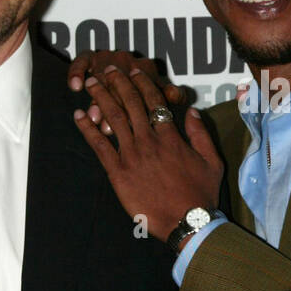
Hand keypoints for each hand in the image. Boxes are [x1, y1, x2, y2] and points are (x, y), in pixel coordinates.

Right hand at [68, 52, 185, 135]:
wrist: (123, 72)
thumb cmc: (146, 90)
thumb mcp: (161, 91)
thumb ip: (170, 94)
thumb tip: (177, 94)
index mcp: (148, 68)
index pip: (143, 87)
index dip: (137, 109)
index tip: (132, 125)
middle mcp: (128, 60)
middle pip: (120, 86)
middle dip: (116, 109)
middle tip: (110, 128)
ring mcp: (109, 57)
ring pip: (101, 77)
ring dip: (97, 98)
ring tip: (95, 116)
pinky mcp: (91, 56)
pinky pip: (83, 60)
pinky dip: (77, 71)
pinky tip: (75, 85)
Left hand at [74, 66, 222, 242]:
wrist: (186, 221)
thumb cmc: (200, 193)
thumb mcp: (212, 160)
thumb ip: (200, 133)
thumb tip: (191, 110)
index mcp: (170, 137)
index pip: (154, 102)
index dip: (143, 84)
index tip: (134, 72)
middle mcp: (149, 140)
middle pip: (131, 104)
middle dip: (118, 83)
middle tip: (109, 69)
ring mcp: (131, 155)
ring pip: (113, 118)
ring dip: (101, 98)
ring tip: (91, 83)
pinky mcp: (117, 171)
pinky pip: (99, 145)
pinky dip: (87, 128)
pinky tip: (79, 115)